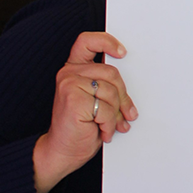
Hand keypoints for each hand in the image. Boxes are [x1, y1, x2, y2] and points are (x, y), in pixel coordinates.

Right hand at [32, 32, 137, 192]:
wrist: (62, 151)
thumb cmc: (80, 128)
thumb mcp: (96, 102)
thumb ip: (107, 88)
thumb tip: (130, 93)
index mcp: (74, 70)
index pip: (87, 42)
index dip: (107, 42)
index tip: (122, 52)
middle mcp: (69, 74)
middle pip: (111, 73)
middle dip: (123, 97)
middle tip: (126, 114)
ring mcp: (69, 85)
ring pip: (111, 92)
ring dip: (116, 114)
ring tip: (109, 126)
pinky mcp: (73, 100)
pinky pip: (106, 109)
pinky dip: (109, 124)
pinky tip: (102, 132)